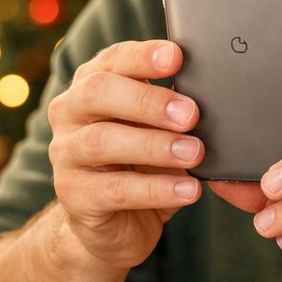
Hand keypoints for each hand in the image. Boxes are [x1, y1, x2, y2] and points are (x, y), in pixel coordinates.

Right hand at [47, 39, 203, 269]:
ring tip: (194, 153)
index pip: (113, 59)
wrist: (114, 225)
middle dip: (147, 100)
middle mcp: (70, 114)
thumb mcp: (158, 131)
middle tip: (190, 114)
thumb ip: (174, 110)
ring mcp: (66, 155)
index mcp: (93, 85)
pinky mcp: (74, 196)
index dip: (143, 56)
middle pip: (98, 93)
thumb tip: (215, 95)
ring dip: (154, 145)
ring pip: (102, 141)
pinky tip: (188, 190)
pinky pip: (115, 190)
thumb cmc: (140, 166)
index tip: (177, 57)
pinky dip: (156, 189)